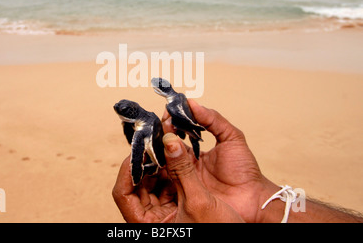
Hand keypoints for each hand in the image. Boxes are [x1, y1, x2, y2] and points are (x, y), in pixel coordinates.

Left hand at [112, 133, 243, 222]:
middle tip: (155, 138)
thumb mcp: (198, 201)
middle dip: (148, 160)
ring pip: (154, 180)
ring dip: (161, 160)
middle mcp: (154, 218)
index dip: (129, 168)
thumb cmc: (221, 232)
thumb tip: (168, 140)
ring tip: (167, 141)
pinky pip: (170, 181)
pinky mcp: (180, 204)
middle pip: (138, 183)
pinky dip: (173, 166)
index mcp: (149, 225)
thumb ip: (182, 169)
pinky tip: (179, 153)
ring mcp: (166, 211)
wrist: (250, 233)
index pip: (123, 192)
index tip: (140, 148)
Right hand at [162, 99, 278, 222]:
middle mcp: (186, 161)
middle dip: (164, 130)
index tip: (171, 111)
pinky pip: (167, 175)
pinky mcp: (182, 188)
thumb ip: (213, 119)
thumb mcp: (232, 137)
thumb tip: (193, 104)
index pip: (178, 131)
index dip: (173, 120)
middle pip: (167, 143)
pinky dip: (162, 163)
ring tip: (166, 135)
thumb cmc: (245, 170)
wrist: (251, 198)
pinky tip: (164, 152)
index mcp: (196, 149)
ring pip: (164, 157)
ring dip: (162, 144)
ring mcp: (183, 175)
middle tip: (166, 123)